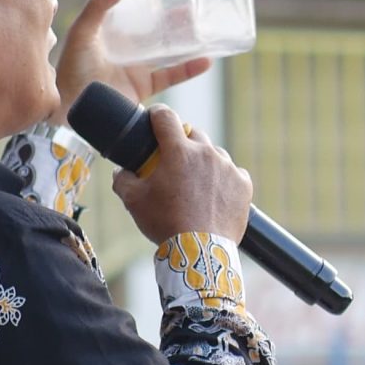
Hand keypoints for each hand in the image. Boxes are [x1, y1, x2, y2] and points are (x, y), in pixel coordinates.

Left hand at [58, 0, 211, 110]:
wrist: (75, 110)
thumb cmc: (71, 71)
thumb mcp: (82, 33)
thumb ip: (98, 5)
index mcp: (108, 32)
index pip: (129, 9)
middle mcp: (124, 48)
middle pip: (154, 29)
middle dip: (173, 18)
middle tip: (193, 7)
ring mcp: (136, 67)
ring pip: (167, 50)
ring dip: (185, 40)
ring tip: (203, 29)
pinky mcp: (145, 86)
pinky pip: (172, 75)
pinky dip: (189, 69)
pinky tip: (206, 60)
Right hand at [114, 105, 252, 244]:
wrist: (199, 250)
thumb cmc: (164, 223)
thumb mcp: (133, 200)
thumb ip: (123, 179)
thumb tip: (121, 171)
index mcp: (178, 150)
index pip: (165, 116)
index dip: (157, 114)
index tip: (153, 120)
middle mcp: (206, 152)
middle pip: (192, 133)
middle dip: (182, 142)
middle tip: (173, 160)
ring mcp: (228, 167)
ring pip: (214, 153)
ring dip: (203, 161)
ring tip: (194, 183)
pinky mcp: (243, 183)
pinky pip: (233, 173)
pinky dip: (223, 179)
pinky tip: (213, 194)